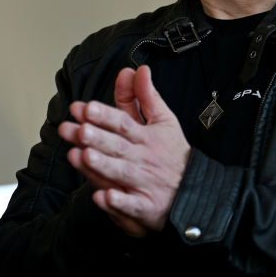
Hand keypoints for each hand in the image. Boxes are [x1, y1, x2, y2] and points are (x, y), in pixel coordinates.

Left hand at [58, 65, 189, 234]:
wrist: (196, 191)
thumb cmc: (173, 153)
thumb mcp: (163, 121)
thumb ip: (145, 96)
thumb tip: (137, 69)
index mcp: (146, 136)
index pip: (123, 123)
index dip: (105, 115)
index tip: (85, 108)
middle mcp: (143, 158)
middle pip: (117, 147)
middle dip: (97, 138)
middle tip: (78, 129)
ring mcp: (144, 183)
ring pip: (121, 173)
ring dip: (102, 166)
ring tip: (83, 156)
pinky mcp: (145, 207)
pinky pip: (132, 206)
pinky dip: (118, 203)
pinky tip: (102, 197)